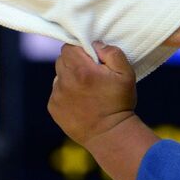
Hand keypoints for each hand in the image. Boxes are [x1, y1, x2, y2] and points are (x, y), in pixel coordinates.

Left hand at [48, 42, 158, 179]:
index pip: (69, 47)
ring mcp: (57, 95)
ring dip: (69, 78)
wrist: (110, 135)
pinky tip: (80, 102)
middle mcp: (64, 82)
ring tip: (86, 90)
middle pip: (62, 60)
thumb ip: (112, 53)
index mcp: (81, 70)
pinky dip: (65, 93)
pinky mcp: (53, 107)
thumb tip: (96, 44)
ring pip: (59, 76)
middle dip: (74, 62)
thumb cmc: (119, 103)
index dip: (80, 49)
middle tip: (90, 73)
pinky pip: (56, 92)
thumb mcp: (126, 74)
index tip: (91, 58)